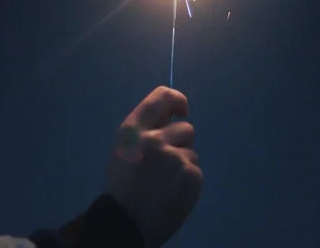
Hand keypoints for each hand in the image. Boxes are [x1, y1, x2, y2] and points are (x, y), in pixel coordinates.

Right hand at [105, 86, 202, 246]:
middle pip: (186, 128)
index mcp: (134, 129)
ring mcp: (175, 157)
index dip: (178, 101)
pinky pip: (196, 169)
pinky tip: (172, 192)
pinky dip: (188, 181)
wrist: (126, 222)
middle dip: (180, 143)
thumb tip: (172, 114)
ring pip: (191, 152)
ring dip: (182, 163)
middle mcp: (155, 138)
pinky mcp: (190, 175)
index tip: (181, 112)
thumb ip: (145, 129)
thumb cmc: (123, 183)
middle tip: (164, 163)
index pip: (163, 97)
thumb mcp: (124, 148)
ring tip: (164, 182)